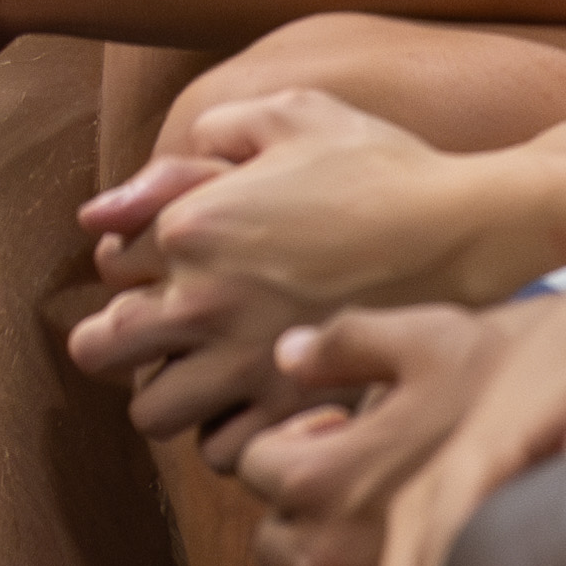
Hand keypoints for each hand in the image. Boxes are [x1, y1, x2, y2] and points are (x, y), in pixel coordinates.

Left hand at [68, 92, 491, 445]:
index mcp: (193, 226)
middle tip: (163, 337)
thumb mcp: (294, 114)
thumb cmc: (381, 166)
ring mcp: (245, 361)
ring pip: (152, 412)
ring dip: (171, 395)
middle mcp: (203, 301)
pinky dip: (229, 434)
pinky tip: (256, 404)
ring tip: (209, 375)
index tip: (168, 272)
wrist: (466, 230)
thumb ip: (212, 134)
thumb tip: (127, 192)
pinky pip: (220, 451)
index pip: (109, 268)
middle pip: (99, 350)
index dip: (134, 270)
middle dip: (121, 343)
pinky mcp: (292, 406)